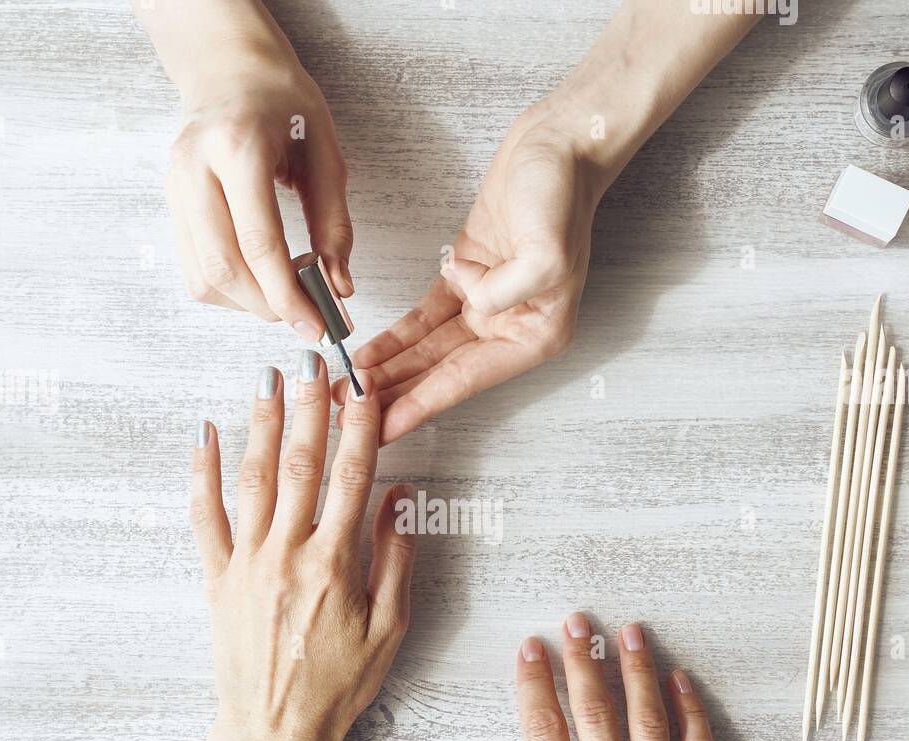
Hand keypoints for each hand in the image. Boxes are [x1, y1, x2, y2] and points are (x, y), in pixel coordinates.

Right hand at [141, 0, 352, 333]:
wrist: (231, 71)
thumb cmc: (283, 105)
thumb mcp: (326, 154)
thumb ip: (334, 224)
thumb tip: (338, 287)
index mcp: (238, 147)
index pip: (259, 243)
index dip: (289, 295)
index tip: (316, 325)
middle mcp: (195, 168)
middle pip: (225, 268)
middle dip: (269, 306)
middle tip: (306, 315)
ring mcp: (175, 188)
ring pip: (204, 278)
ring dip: (248, 303)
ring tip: (285, 292)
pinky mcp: (170, 206)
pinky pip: (194, 270)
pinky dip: (230, 290)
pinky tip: (259, 279)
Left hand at [171, 354, 414, 740]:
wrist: (273, 734)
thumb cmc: (337, 687)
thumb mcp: (389, 630)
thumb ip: (395, 559)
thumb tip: (401, 499)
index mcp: (335, 563)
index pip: (352, 476)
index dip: (359, 425)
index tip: (363, 387)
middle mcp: (287, 553)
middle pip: (300, 463)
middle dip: (308, 406)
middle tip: (312, 359)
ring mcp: (246, 563)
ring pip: (252, 478)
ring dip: (260, 423)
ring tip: (268, 378)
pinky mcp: (217, 579)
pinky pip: (204, 516)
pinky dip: (202, 473)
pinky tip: (204, 434)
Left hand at [340, 102, 604, 443]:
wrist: (557, 142)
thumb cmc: (560, 192)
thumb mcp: (546, 249)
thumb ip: (509, 289)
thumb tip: (474, 306)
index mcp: (536, 334)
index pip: (465, 380)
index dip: (420, 405)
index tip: (383, 430)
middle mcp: (511, 327)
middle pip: (440, 373)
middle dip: (395, 396)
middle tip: (349, 417)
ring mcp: (486, 304)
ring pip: (427, 350)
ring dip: (389, 370)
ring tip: (348, 391)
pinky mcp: (465, 277)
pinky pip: (423, 318)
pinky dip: (395, 336)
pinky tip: (367, 354)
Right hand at [511, 614, 778, 740]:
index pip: (545, 730)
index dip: (534, 683)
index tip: (529, 651)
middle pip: (596, 712)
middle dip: (582, 660)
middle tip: (576, 623)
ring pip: (648, 721)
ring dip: (636, 671)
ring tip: (628, 633)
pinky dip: (692, 714)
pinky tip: (682, 682)